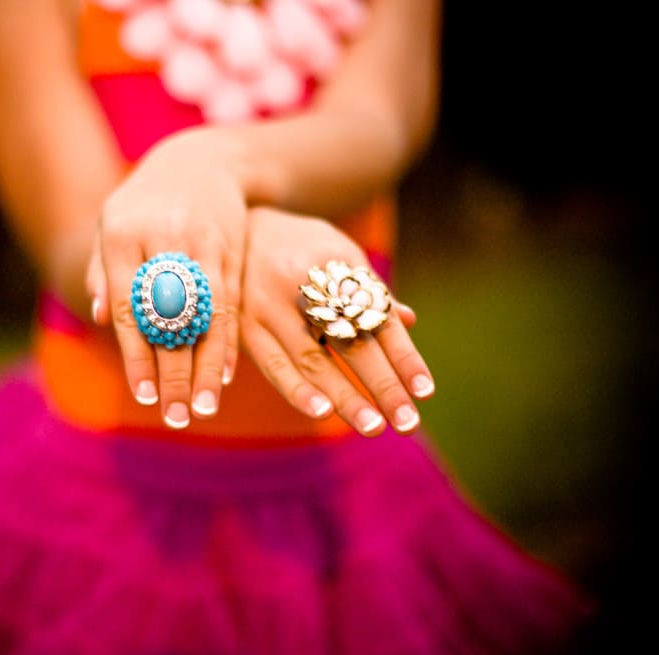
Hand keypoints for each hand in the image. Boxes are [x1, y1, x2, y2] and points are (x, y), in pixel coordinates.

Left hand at [87, 131, 245, 428]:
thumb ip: (101, 271)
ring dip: (206, 366)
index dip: (137, 355)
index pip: (130, 307)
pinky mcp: (230, 247)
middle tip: (175, 416)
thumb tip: (102, 317)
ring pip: (205, 315)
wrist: (198, 162)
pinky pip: (230, 301)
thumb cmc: (143, 205)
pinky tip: (225, 373)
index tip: (145, 395)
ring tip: (204, 407)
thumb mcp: (111, 226)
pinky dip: (227, 340)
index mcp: (122, 236)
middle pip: (168, 318)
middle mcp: (162, 238)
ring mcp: (200, 243)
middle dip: (173, 372)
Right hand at [239, 207, 432, 435]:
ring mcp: (269, 304)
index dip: (403, 355)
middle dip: (382, 384)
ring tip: (372, 426)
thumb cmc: (297, 245)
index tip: (425, 391)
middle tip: (406, 421)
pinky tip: (320, 411)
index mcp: (336, 264)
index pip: (378, 317)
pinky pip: (272, 364)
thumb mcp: (336, 252)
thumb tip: (409, 321)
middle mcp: (304, 283)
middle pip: (350, 341)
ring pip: (312, 359)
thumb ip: (366, 288)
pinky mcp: (242, 325)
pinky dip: (297, 390)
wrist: (233, 226)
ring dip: (344, 397)